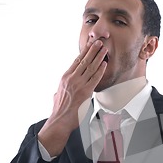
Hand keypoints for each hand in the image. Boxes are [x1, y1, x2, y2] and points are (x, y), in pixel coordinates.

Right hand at [38, 40, 106, 155]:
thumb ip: (60, 90)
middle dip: (93, 50)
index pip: (76, 61)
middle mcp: (72, 78)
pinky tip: (105, 64)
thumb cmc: (59, 109)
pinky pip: (95, 78)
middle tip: (99, 42)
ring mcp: (79, 84)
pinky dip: (100, 70)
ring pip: (91, 67)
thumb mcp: (57, 95)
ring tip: (104, 49)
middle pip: (84, 61)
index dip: (84, 52)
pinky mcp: (86, 92)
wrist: (60, 119)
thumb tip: (57, 92)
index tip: (89, 45)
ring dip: (99, 57)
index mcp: (65, 77)